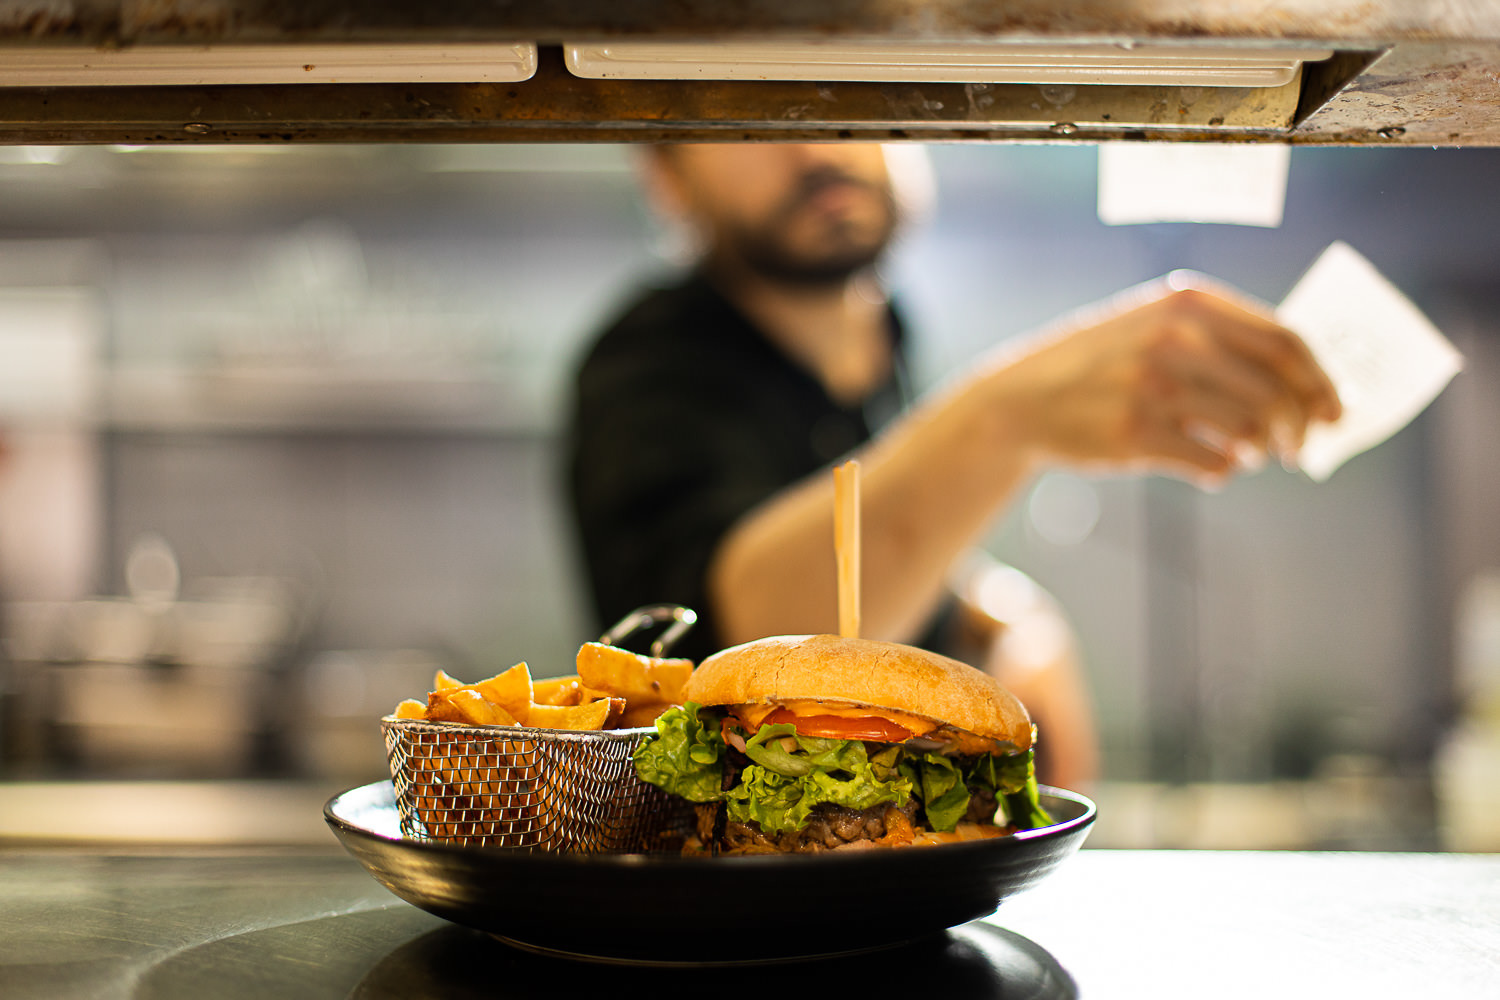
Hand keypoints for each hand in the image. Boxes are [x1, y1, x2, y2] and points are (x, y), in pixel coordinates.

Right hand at [985, 277, 1342, 486]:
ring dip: (1261, 452)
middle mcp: (1174, 338)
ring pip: (1249, 430)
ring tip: (1248, 455)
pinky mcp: (1135, 434)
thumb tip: (1304, 386)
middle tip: (1298, 450)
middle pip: (1276, 391)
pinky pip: (1213, 462)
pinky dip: (1222, 470)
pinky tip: (1207, 464)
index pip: (1285, 342)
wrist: (1020, 400)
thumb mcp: (1154, 326)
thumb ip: (1220, 339)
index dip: (1320, 383)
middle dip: (1299, 428)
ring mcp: (1152, 386)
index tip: (1335, 413)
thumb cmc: (1101, 365)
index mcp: (1188, 303)